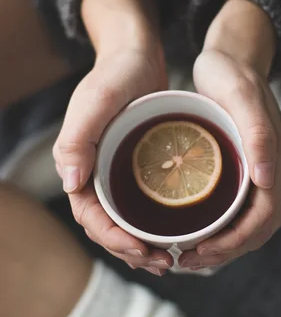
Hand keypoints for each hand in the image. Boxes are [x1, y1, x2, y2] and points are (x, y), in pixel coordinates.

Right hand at [53, 0, 172, 275]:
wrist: (135, 53)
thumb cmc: (115, 73)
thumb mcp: (97, 100)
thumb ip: (78, 138)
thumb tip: (71, 182)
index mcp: (76, 161)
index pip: (89, 215)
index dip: (112, 238)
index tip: (141, 250)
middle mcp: (92, 169)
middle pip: (106, 223)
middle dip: (130, 249)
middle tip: (163, 262)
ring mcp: (113, 167)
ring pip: (123, 216)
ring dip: (141, 241)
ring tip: (170, 257)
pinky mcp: (133, 161)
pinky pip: (139, 200)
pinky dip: (151, 220)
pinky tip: (174, 230)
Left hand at [179, 0, 280, 269]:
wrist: (232, 55)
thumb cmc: (232, 72)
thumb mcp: (240, 95)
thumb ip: (259, 134)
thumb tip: (267, 181)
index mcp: (280, 159)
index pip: (263, 218)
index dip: (233, 242)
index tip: (197, 251)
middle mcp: (276, 169)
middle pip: (258, 228)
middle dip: (225, 250)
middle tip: (185, 259)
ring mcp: (263, 168)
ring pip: (249, 222)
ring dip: (223, 245)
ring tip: (187, 254)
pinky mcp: (248, 165)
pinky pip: (240, 207)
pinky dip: (220, 227)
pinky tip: (194, 230)